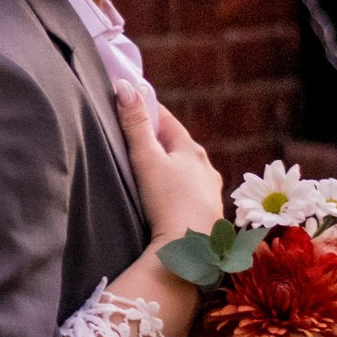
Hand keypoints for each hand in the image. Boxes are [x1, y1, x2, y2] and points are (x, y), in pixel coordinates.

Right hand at [115, 85, 223, 244]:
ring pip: (189, 172)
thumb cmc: (167, 201)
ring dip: (172, 169)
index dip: (148, 110)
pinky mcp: (210, 216)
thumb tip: (125, 86)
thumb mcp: (146, 159)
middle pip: (180, 146)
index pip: (167, 120)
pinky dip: (180, 191)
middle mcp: (207, 168)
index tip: (132, 103)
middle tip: (137, 140)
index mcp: (192, 150)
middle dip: (160, 141)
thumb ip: (135, 124)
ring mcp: (211, 193)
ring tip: (153, 174)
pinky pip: (192, 195)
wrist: (190, 250)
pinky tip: (171, 202)